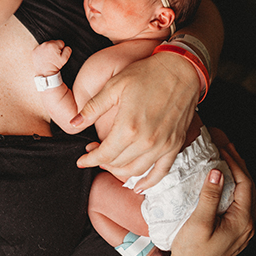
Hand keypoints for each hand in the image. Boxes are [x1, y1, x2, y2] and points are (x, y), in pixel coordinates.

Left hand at [32, 40, 71, 75]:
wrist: (45, 74)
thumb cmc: (54, 66)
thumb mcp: (65, 59)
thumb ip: (68, 50)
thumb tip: (66, 47)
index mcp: (53, 45)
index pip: (61, 42)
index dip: (61, 49)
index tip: (58, 54)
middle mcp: (45, 44)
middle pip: (53, 43)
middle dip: (54, 48)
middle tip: (54, 57)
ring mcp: (38, 47)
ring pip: (47, 45)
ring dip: (48, 50)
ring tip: (49, 57)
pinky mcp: (34, 51)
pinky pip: (40, 49)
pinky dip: (42, 52)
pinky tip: (44, 58)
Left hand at [73, 52, 198, 187]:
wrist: (181, 69)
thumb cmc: (146, 74)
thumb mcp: (114, 86)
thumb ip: (92, 108)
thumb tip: (74, 123)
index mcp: (128, 127)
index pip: (104, 154)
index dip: (89, 159)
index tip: (81, 159)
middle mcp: (146, 141)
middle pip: (118, 164)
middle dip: (102, 162)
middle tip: (94, 152)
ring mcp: (163, 145)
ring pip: (136, 171)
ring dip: (120, 171)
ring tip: (110, 163)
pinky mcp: (175, 145)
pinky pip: (161, 172)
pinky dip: (148, 182)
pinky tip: (138, 186)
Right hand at [163, 144, 255, 255]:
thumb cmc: (192, 252)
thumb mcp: (199, 222)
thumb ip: (210, 197)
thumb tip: (217, 173)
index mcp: (242, 221)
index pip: (245, 184)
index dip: (235, 164)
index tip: (223, 151)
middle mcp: (247, 226)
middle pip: (250, 189)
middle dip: (240, 166)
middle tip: (229, 149)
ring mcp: (242, 230)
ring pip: (248, 196)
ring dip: (240, 177)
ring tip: (229, 162)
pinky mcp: (235, 232)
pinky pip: (241, 204)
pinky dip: (236, 188)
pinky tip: (226, 184)